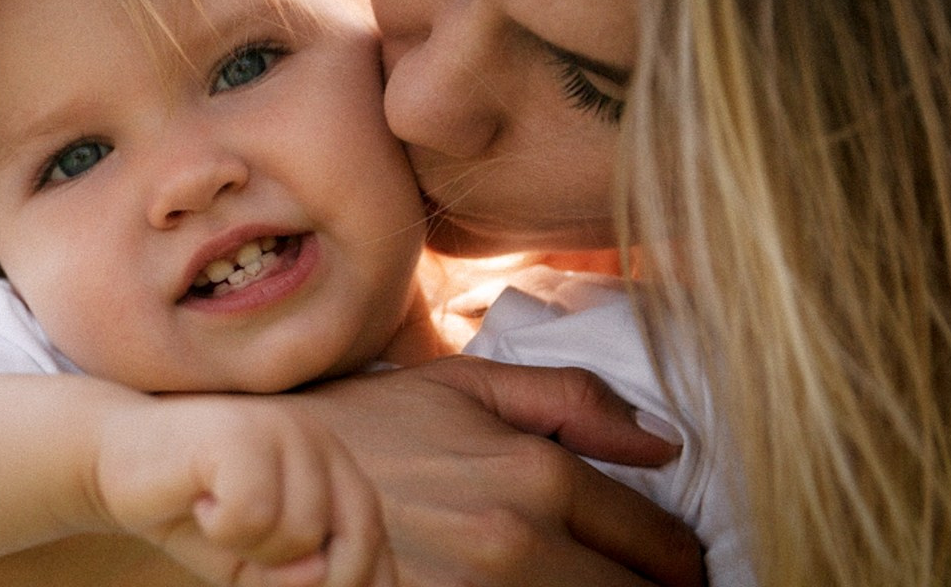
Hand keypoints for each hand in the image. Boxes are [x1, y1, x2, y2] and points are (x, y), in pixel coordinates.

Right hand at [92, 394, 395, 586]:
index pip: (374, 545)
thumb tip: (319, 573)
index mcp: (336, 468)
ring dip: (251, 550)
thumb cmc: (194, 512)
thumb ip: (296, 576)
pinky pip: (252, 515)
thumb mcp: (256, 561)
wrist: (113, 457)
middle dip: (308, 580)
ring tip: (216, 517)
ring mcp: (283, 428)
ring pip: (301, 534)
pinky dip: (219, 527)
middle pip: (356, 540)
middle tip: (251, 563)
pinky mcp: (240, 432)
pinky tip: (198, 501)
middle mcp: (320, 440)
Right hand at [289, 356, 704, 586]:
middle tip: (642, 582)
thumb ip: (572, 400)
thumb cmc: (371, 423)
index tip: (675, 564)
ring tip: (589, 582)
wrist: (269, 471)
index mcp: (535, 474)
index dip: (680, 559)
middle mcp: (516, 544)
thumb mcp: (468, 384)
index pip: (659, 542)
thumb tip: (663, 442)